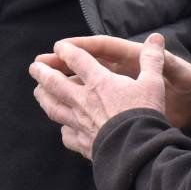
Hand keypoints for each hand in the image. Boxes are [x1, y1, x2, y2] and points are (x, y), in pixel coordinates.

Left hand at [33, 35, 190, 129]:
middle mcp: (83, 101)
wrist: (137, 151)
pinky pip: (67, 136)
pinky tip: (63, 129)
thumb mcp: (153, 83)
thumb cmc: (144, 114)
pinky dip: (64, 131)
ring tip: (37, 92)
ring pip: (54, 108)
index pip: (77, 60)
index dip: (66, 51)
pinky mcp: (83, 143)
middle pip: (55, 83)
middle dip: (43, 73)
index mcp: (99, 82)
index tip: (59, 47)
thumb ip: (152, 60)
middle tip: (33, 67)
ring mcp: (80, 123)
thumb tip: (157, 38)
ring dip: (44, 98)